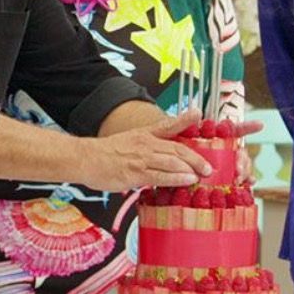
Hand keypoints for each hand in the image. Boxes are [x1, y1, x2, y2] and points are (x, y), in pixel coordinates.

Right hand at [83, 115, 212, 191]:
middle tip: (209, 166)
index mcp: (144, 134)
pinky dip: (176, 178)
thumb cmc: (107, 154)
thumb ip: (148, 146)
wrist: (85, 159)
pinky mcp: (135, 173)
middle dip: (196, 157)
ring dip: (190, 168)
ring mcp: (141, 158)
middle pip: (177, 148)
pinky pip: (160, 176)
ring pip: (172, 161)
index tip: (198, 113)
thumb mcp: (130, 141)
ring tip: (202, 174)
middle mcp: (145, 144)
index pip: (167, 125)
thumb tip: (164, 156)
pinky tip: (186, 180)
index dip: (184, 119)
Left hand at [176, 106, 262, 184]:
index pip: (234, 130)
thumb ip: (185, 122)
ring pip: (240, 167)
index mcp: (213, 138)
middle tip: (238, 168)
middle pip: (240, 153)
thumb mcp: (175, 133)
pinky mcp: (220, 180)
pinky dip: (244, 184)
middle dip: (243, 159)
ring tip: (239, 178)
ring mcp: (222, 166)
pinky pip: (235, 182)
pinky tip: (247, 185)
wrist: (162, 164)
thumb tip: (196, 112)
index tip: (259, 125)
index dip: (247, 127)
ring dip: (244, 172)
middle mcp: (222, 151)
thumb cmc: (170, 146)